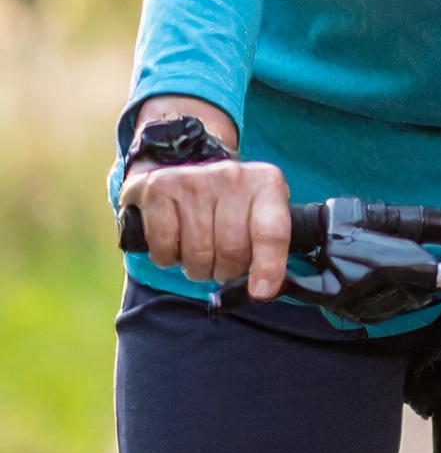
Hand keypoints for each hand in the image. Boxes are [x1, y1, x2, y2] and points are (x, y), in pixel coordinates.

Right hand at [119, 98, 291, 301]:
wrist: (179, 160)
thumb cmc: (227, 200)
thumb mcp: (258, 209)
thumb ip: (269, 243)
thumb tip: (265, 288)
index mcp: (265, 182)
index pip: (272, 231)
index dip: (269, 266)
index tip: (261, 292)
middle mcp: (232, 176)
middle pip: (232, 250)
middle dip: (226, 271)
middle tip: (222, 265)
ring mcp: (193, 180)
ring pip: (197, 254)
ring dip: (197, 268)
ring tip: (199, 253)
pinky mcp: (158, 189)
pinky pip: (164, 249)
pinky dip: (168, 258)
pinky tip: (175, 241)